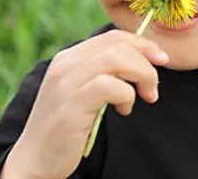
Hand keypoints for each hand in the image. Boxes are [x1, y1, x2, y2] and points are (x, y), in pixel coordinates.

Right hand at [1, 29, 168, 178]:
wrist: (35, 159)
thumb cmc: (66, 127)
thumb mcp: (83, 90)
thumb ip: (103, 73)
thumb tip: (141, 60)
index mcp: (69, 57)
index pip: (113, 37)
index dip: (142, 44)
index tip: (161, 59)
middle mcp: (66, 64)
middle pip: (118, 44)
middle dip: (146, 61)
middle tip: (154, 86)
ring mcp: (67, 82)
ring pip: (116, 59)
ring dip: (141, 76)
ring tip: (145, 96)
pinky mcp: (72, 104)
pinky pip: (111, 86)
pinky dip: (127, 96)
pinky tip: (124, 110)